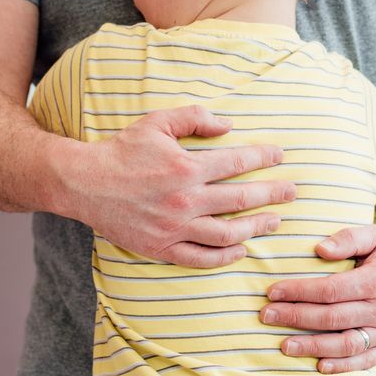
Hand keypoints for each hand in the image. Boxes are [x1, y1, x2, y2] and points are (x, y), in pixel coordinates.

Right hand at [57, 104, 295, 266]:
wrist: (83, 183)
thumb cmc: (123, 150)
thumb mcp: (157, 122)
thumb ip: (195, 117)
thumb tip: (229, 125)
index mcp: (186, 167)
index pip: (237, 163)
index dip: (263, 159)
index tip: (281, 156)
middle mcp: (184, 199)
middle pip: (240, 199)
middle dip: (272, 194)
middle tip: (292, 191)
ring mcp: (173, 227)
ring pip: (226, 233)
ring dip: (255, 228)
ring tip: (274, 222)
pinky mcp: (161, 247)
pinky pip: (200, 258)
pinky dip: (224, 257)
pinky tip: (240, 249)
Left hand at [259, 225, 375, 373]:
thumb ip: (349, 238)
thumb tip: (319, 250)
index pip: (331, 289)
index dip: (299, 291)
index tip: (273, 291)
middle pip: (332, 317)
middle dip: (295, 317)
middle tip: (266, 315)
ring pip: (345, 344)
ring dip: (312, 346)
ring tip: (284, 345)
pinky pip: (365, 360)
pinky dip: (342, 365)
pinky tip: (319, 365)